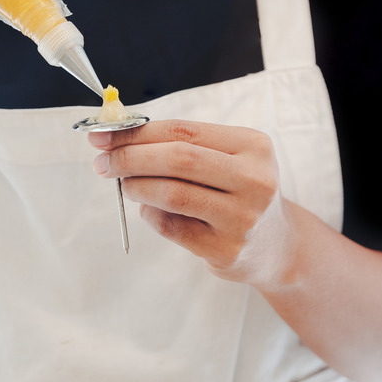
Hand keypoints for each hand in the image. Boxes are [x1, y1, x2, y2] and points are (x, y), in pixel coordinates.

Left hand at [89, 120, 295, 285]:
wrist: (278, 246)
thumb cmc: (239, 193)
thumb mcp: (227, 159)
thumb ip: (181, 145)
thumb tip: (116, 137)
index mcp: (253, 146)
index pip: (184, 131)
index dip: (138, 132)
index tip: (103, 134)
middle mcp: (253, 180)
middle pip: (178, 159)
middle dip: (130, 158)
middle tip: (103, 162)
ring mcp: (242, 218)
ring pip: (172, 194)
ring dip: (136, 186)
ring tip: (124, 185)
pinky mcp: (226, 250)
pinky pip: (172, 226)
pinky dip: (150, 215)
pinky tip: (148, 209)